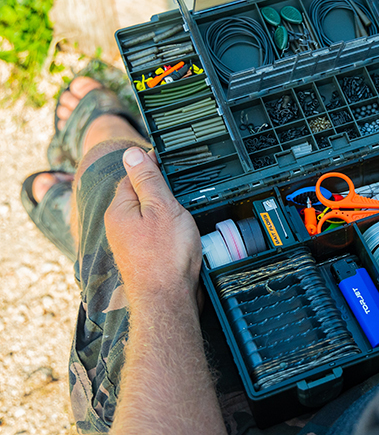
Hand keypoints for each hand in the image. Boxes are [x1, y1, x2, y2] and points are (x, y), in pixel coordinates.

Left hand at [105, 147, 202, 310]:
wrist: (167, 299)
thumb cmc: (165, 255)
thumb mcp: (161, 207)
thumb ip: (147, 179)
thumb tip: (132, 154)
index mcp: (119, 210)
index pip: (133, 177)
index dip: (153, 168)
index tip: (172, 166)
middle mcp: (119, 226)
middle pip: (141, 197)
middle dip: (160, 193)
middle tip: (183, 193)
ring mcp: (130, 244)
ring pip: (149, 217)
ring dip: (166, 214)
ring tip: (184, 217)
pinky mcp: (142, 257)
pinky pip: (155, 235)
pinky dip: (168, 231)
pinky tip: (180, 237)